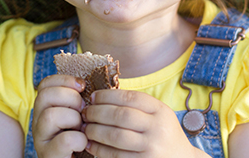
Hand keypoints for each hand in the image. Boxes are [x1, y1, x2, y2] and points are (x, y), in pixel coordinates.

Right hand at [32, 75, 87, 157]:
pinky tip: (82, 144)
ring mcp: (41, 139)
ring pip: (50, 116)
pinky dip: (79, 140)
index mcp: (44, 109)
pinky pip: (64, 140)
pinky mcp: (49, 155)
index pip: (45, 84)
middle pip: (45, 96)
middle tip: (82, 111)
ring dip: (73, 119)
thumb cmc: (80, 138)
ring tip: (81, 129)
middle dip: (71, 98)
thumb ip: (77, 100)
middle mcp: (38, 122)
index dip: (64, 80)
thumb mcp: (77, 115)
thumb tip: (86, 83)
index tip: (82, 86)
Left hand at [81, 90, 207, 157]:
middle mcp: (158, 128)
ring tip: (85, 128)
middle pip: (121, 116)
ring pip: (116, 136)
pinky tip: (90, 145)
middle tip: (84, 113)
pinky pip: (116, 156)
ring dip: (95, 131)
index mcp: (161, 111)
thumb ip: (137, 106)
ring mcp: (151, 148)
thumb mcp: (158, 116)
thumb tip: (101, 97)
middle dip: (97, 113)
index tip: (93, 97)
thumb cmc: (164, 135)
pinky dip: (99, 149)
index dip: (107, 96)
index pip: (130, 97)